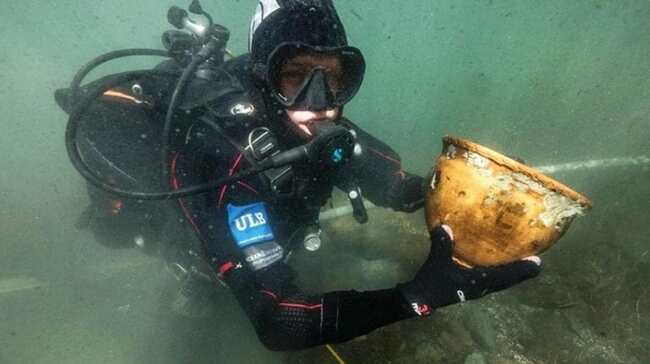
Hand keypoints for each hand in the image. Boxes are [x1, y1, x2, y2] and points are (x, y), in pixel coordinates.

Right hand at [398, 225, 541, 315]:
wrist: (420, 299)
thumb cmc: (431, 282)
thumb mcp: (436, 262)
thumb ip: (441, 244)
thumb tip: (445, 225)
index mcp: (477, 282)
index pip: (505, 276)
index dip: (521, 270)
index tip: (538, 262)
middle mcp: (482, 287)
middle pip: (508, 280)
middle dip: (522, 272)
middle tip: (537, 262)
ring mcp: (477, 289)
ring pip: (502, 281)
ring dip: (513, 273)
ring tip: (523, 262)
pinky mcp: (471, 287)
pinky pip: (492, 279)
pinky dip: (500, 272)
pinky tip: (498, 263)